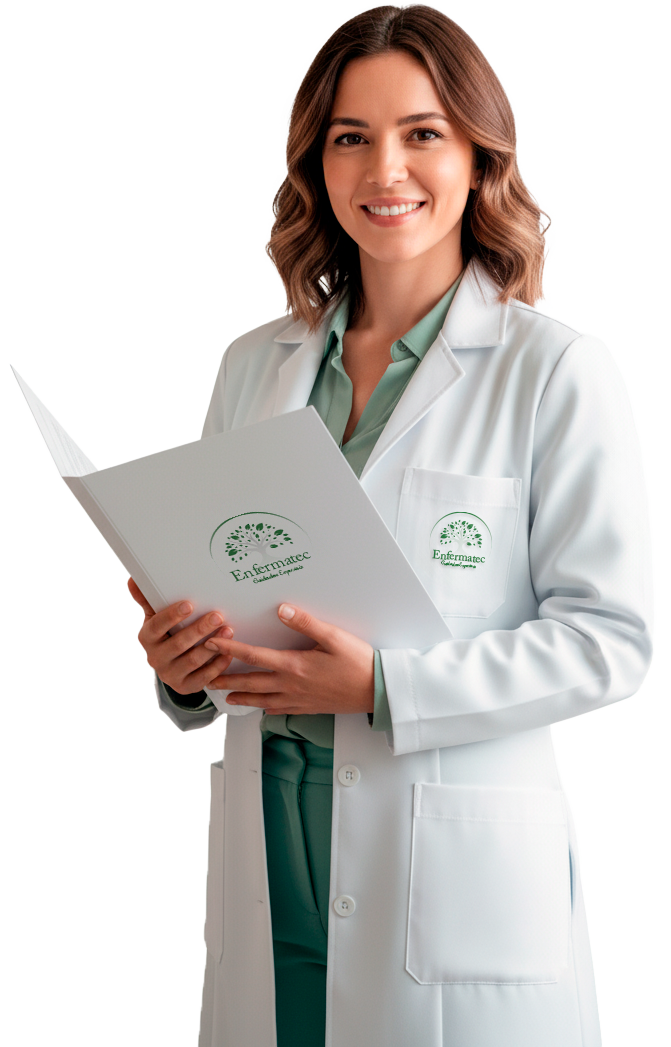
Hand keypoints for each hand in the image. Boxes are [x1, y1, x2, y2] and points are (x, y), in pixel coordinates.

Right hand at [128, 577, 234, 694]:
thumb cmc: (166, 634)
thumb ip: (148, 600)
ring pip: (193, 661)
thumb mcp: (156, 618)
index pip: (157, 626)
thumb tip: (132, 579)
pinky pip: (203, 678)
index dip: (172, 616)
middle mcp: (155, 658)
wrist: (171, 666)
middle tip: (218, 615)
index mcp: (147, 638)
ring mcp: (170, 674)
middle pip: (178, 644)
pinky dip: (217, 666)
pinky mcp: (186, 687)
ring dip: (212, 646)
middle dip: (199, 629)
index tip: (189, 604)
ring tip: (229, 630)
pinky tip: (228, 653)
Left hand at [203, 603, 374, 715]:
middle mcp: (291, 685)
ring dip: (242, 698)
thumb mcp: (333, 636)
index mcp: (293, 665)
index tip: (213, 645)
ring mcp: (299, 699)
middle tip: (207, 678)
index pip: (253, 656)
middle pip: (250, 683)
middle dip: (226, 680)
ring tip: (227, 698)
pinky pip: (281, 710)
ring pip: (262, 700)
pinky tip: (263, 708)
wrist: (376, 690)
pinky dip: (267, 708)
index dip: (230, 650)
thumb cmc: (357, 662)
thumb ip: (305, 623)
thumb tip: (282, 609)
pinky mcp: (309, 707)